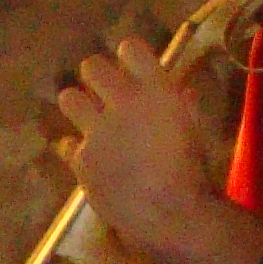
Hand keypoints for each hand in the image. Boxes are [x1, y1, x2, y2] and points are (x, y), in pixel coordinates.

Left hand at [54, 36, 225, 259]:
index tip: (129, 68)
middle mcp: (123, 102)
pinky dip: (76, 150)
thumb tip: (181, 92)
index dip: (128, 56)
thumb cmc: (194, 172)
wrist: (171, 215)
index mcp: (157, 90)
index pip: (130, 48)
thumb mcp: (196, 130)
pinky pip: (66, 143)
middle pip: (92, 66)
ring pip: (69, 98)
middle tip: (101, 92)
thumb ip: (184, 105)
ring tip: (87, 120)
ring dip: (77, 106)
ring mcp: (98, 130)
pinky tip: (88, 159)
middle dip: (96, 76)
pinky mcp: (81, 158)